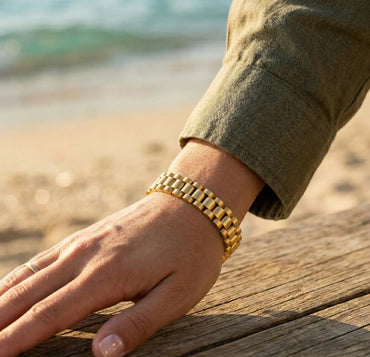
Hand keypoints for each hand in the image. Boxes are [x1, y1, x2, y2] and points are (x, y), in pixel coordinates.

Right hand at [0, 139, 263, 355]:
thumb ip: (137, 324)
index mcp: (107, 275)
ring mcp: (85, 241)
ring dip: (3, 298)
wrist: (193, 205)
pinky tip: (10, 286)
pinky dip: (20, 275)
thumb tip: (99, 354)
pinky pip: (45, 257)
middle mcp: (86, 255)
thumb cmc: (191, 252)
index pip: (50, 314)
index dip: (15, 339)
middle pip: (30, 293)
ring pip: (31, 272)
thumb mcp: (178, 293)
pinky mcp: (89, 234)